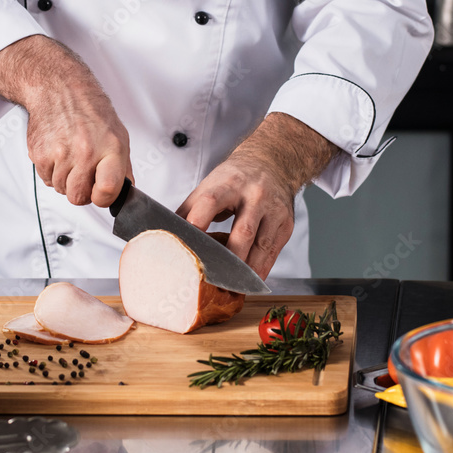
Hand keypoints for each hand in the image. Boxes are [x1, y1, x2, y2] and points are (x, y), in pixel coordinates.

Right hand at [0, 35, 131, 206]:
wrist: (59, 88)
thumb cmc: (90, 111)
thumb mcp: (118, 134)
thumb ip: (124, 167)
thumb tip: (128, 193)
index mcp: (110, 148)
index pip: (107, 190)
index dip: (103, 198)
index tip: (101, 192)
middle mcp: (85, 151)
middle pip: (79, 197)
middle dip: (81, 190)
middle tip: (83, 172)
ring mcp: (60, 153)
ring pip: (61, 189)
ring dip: (65, 179)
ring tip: (70, 157)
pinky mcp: (40, 154)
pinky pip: (46, 179)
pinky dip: (51, 171)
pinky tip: (58, 152)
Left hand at [176, 113, 338, 278]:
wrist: (272, 163)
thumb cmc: (234, 178)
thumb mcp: (210, 185)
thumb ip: (189, 209)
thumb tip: (166, 233)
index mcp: (228, 184)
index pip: (210, 202)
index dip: (198, 222)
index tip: (188, 245)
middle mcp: (254, 196)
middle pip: (242, 231)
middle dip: (229, 259)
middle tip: (214, 280)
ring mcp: (273, 210)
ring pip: (261, 245)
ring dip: (246, 270)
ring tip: (232, 289)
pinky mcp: (286, 224)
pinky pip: (273, 251)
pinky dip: (262, 269)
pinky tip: (250, 281)